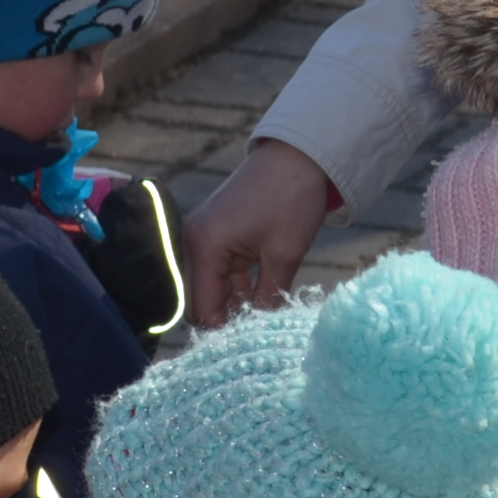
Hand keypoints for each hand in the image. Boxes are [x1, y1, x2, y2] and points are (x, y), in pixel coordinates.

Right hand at [178, 139, 334, 327]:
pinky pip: (223, 272)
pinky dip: (241, 286)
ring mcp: (206, 236)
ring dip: (237, 302)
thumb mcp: (284, 255)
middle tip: (260, 332)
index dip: (225, 331)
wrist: (302, 154)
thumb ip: (267, 298)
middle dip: (229, 318)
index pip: (202, 310)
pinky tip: (265, 296)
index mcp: (203, 246)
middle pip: (202, 300)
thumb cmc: (291, 198)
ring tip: (267, 315)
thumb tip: (260, 333)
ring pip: (215, 288)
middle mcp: (194, 241)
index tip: (252, 344)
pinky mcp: (220, 233)